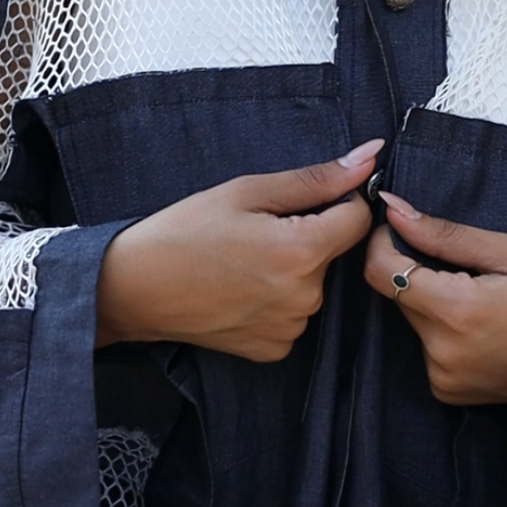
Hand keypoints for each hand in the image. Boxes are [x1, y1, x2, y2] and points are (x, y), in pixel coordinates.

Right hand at [95, 141, 382, 360]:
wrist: (134, 288)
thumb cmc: (184, 231)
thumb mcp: (246, 191)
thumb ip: (315, 178)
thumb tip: (371, 157)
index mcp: (302, 251)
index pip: (357, 217)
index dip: (334, 201)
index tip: (296, 202)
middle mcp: (305, 296)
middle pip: (332, 251)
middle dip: (307, 235)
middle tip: (254, 232)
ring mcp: (291, 328)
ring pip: (313, 283)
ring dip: (291, 269)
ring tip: (241, 262)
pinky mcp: (275, 349)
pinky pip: (294, 314)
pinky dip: (276, 300)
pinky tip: (240, 290)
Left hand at [364, 195, 506, 404]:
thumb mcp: (506, 252)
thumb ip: (443, 234)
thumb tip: (394, 210)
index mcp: (456, 309)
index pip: (381, 272)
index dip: (382, 244)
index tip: (398, 230)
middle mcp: (441, 349)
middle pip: (398, 296)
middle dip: (416, 274)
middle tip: (460, 269)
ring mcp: (442, 375)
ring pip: (412, 322)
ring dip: (431, 304)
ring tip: (476, 302)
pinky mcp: (445, 391)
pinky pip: (426, 348)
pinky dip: (441, 333)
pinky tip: (477, 330)